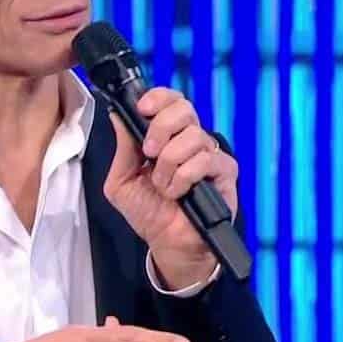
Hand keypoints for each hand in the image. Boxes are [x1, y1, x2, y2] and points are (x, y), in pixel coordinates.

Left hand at [103, 88, 238, 289]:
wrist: (167, 243)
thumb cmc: (149, 213)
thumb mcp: (122, 180)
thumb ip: (122, 148)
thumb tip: (117, 115)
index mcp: (167, 136)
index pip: (170, 101)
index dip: (158, 98)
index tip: (142, 109)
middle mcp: (189, 140)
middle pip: (184, 108)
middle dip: (160, 128)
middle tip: (149, 153)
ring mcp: (209, 154)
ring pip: (192, 136)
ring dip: (169, 164)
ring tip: (164, 186)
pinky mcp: (224, 172)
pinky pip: (204, 160)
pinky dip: (184, 177)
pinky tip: (178, 193)